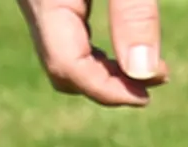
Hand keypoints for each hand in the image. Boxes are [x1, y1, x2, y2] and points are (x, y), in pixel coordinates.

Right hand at [17, 0, 165, 105]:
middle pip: (61, 69)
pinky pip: (65, 38)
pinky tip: (128, 50)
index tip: (147, 96)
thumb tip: (142, 73)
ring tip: (151, 69)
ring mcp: (35, 0)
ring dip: (105, 73)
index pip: (66, 66)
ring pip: (62, 56)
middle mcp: (31, 1)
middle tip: (155, 79)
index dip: (109, 91)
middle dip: (109, 87)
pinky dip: (96, 54)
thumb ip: (134, 14)